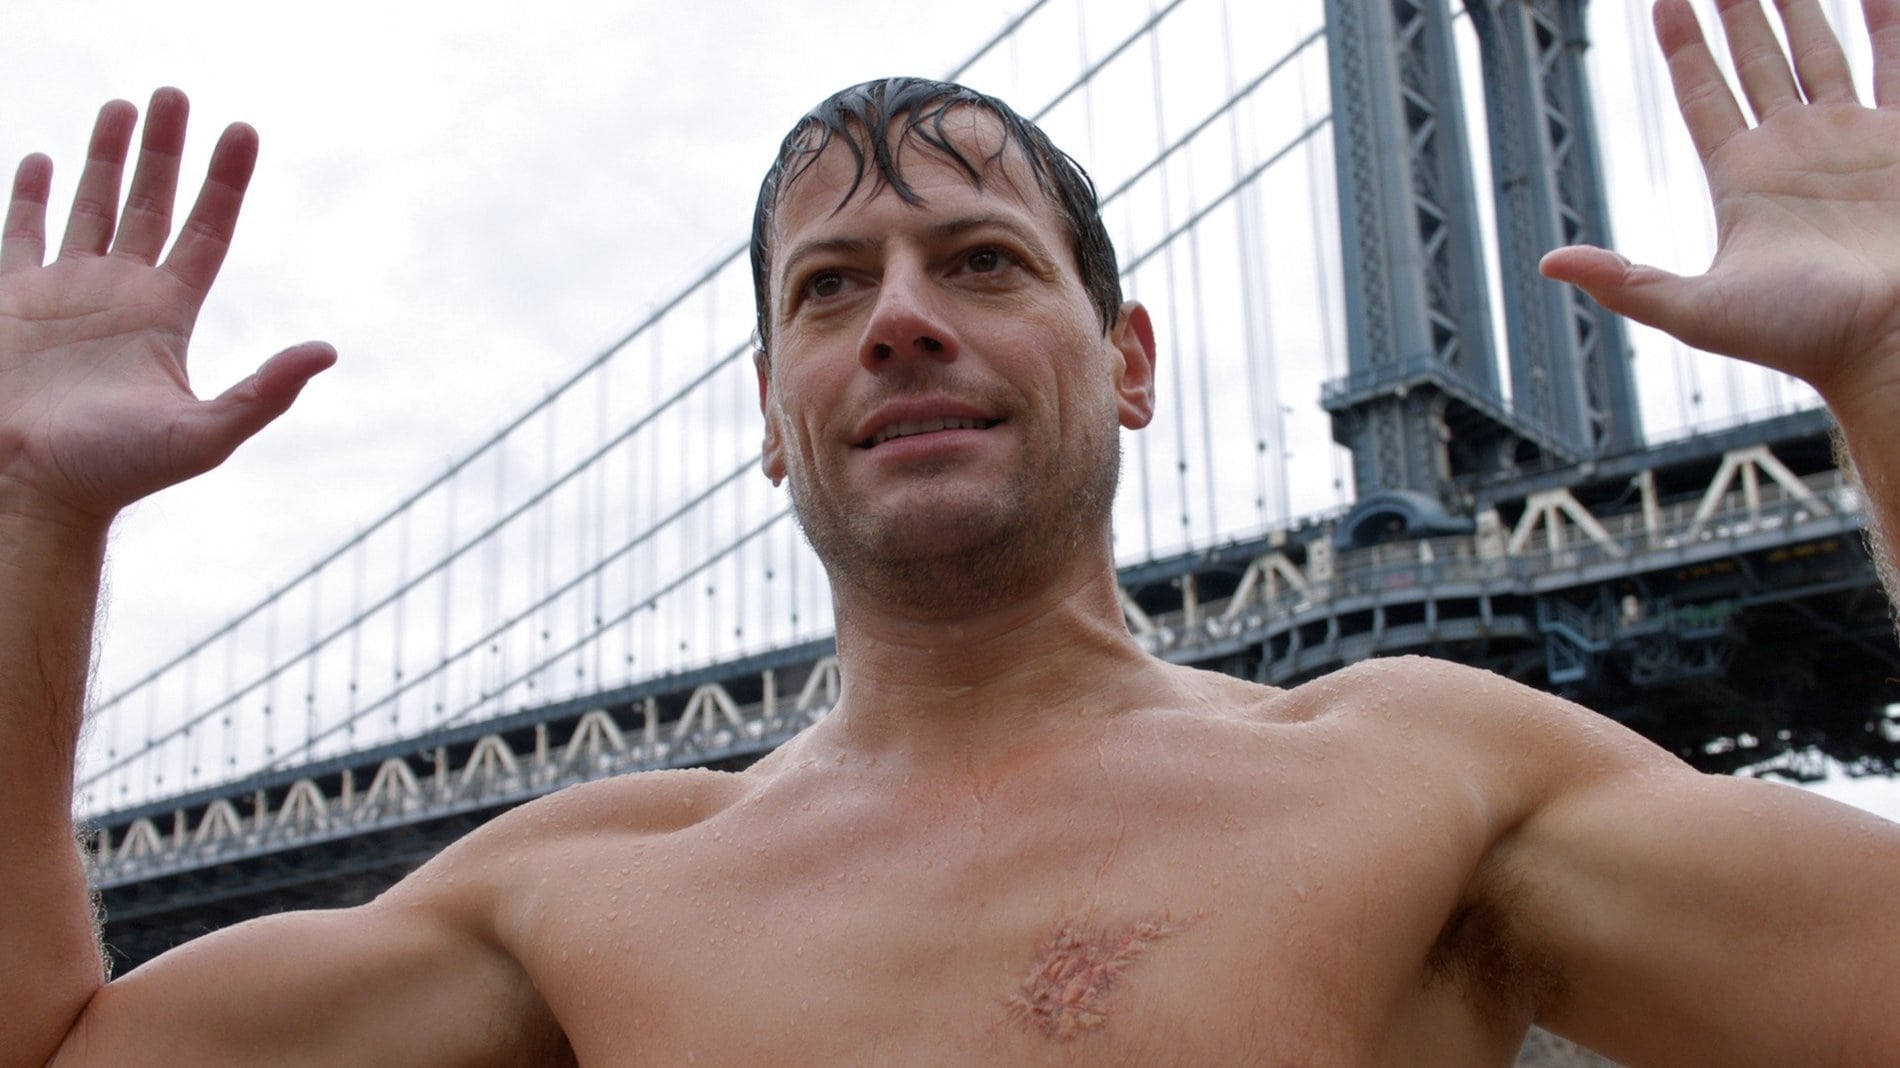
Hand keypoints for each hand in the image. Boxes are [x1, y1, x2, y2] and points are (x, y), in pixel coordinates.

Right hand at [0, 88, 333, 527]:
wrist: (35, 489)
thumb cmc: (117, 471)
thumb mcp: (204, 433)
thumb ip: (265, 393)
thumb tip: (328, 352)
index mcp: (168, 315)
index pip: (206, 230)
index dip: (226, 181)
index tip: (243, 130)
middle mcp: (122, 295)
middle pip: (152, 203)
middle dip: (165, 149)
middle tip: (174, 93)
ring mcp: (66, 294)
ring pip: (93, 206)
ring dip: (108, 157)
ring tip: (124, 105)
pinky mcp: (13, 302)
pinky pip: (23, 235)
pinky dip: (32, 196)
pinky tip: (42, 161)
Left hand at [1542, 0, 1899, 403]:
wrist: (1890, 343)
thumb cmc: (1801, 335)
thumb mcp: (1698, 310)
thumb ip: (1628, 282)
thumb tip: (1549, 265)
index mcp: (1741, 178)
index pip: (1703, 92)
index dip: (1684, 46)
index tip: (1663, 0)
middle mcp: (1793, 151)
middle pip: (1755, 62)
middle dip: (1738, 12)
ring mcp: (1851, 142)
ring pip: (1819, 53)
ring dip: (1801, 8)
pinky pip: (1896, 64)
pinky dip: (1887, 24)